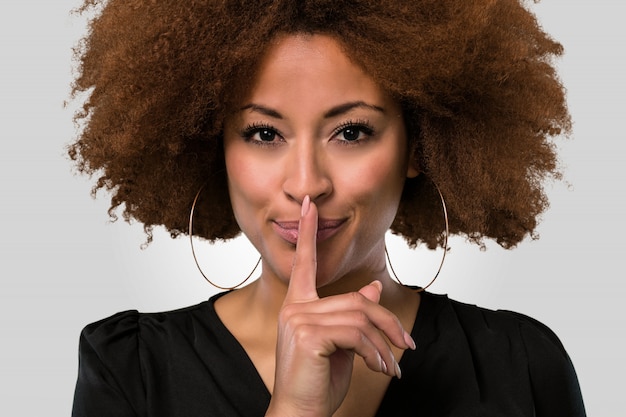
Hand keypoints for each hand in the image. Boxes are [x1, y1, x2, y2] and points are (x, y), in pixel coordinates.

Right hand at [266, 196, 414, 416]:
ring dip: (384, 343)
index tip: (308, 204)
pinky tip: (381, 370)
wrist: (301, 413)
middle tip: (406, 346)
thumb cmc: (318, 381)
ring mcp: (298, 319)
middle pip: (356, 300)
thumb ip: (354, 314)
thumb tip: (374, 288)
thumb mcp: (341, 344)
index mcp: (299, 305)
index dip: (307, 232)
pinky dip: (376, 352)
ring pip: (360, 316)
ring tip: (392, 366)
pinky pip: (356, 333)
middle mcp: (295, 307)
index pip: (305, 263)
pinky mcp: (308, 335)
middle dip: (387, 324)